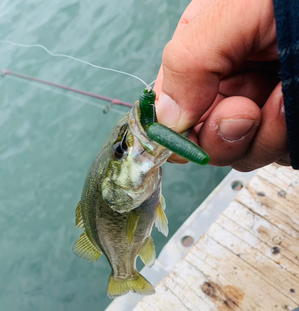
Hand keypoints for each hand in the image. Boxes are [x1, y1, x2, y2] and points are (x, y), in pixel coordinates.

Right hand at [154, 0, 288, 170]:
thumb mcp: (230, 11)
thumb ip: (189, 61)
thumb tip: (166, 118)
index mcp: (203, 57)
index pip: (169, 112)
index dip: (173, 132)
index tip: (188, 135)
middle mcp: (227, 86)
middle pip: (202, 142)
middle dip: (220, 135)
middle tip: (245, 110)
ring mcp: (261, 108)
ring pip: (240, 153)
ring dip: (261, 134)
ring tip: (285, 95)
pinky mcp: (289, 124)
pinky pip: (275, 152)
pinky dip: (283, 136)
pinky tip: (294, 103)